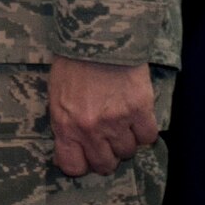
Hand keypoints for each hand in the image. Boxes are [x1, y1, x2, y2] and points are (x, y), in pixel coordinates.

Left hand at [49, 56, 158, 175]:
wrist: (97, 38)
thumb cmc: (72, 64)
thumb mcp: (56, 95)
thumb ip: (65, 124)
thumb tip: (72, 150)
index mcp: (64, 124)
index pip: (73, 166)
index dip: (81, 164)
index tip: (85, 157)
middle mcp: (89, 128)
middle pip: (105, 165)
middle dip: (106, 155)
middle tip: (106, 139)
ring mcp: (116, 121)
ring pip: (128, 152)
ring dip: (125, 140)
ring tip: (120, 120)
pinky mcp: (139, 111)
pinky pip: (147, 138)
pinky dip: (144, 131)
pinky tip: (136, 116)